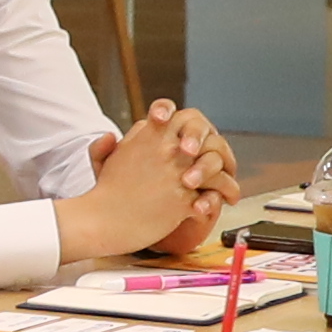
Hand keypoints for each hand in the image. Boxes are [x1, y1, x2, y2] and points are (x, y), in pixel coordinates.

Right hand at [58, 115, 227, 269]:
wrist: (102, 221)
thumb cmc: (105, 193)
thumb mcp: (104, 159)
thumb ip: (111, 144)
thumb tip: (114, 135)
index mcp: (148, 136)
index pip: (169, 110)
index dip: (179, 115)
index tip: (180, 128)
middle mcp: (166, 150)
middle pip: (203, 134)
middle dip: (214, 146)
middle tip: (218, 162)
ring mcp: (177, 174)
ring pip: (215, 167)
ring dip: (224, 179)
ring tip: (228, 192)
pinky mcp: (183, 201)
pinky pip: (211, 197)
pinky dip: (214, 203)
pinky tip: (212, 207)